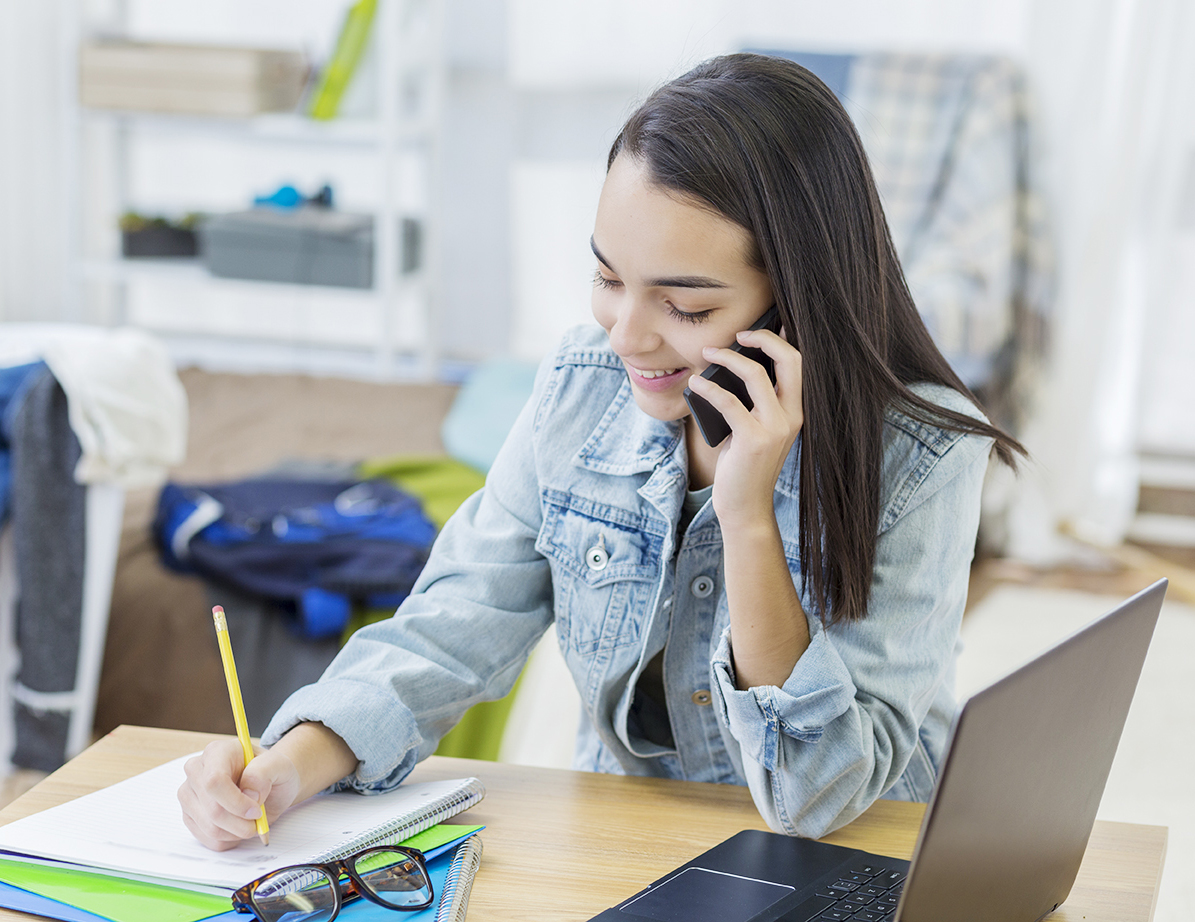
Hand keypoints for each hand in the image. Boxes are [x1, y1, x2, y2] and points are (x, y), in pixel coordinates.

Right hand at [178, 739, 300, 850]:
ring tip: (251, 822)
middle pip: (212, 809)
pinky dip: (228, 840)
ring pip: (209, 827)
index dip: (235, 802)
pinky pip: (207, 838)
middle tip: (258, 819)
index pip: (214, 781)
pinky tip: (239, 827)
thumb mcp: (280, 765)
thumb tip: (249, 793)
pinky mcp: (189, 815)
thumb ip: (265, 772)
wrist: (270, 785)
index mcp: (217, 751)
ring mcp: (189, 794)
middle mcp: (197, 770)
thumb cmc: (272, 772)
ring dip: (236, 832)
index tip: (256, 811)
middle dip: (240, 822)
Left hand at [686, 328, 802, 531]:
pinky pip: (729, 401)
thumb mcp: (754, 428)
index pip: (797, 363)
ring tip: (707, 354)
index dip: (778, 340)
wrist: (745, 506)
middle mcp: (791, 416)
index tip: (751, 334)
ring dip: (727, 359)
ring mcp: (775, 428)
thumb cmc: (744, 465)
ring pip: (755, 374)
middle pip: (789, 359)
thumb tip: (731, 367)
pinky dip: (708, 388)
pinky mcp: (753, 439)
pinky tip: (695, 384)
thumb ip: (752, 402)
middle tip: (737, 335)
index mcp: (795, 411)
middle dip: (763, 338)